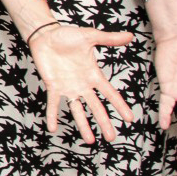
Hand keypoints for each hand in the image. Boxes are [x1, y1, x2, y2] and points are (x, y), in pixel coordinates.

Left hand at [25, 22, 138, 142]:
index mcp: (94, 75)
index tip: (129, 119)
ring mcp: (68, 87)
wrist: (46, 35)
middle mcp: (82, 85)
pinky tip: (52, 128)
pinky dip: (52, 115)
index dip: (120, 106)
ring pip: (77, 110)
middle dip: (104, 122)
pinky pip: (53, 104)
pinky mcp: (53, 86)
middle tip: (111, 138)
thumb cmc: (67, 35)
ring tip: (89, 141)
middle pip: (96, 107)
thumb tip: (130, 35)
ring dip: (83, 125)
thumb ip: (109, 39)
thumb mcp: (91, 36)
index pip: (110, 93)